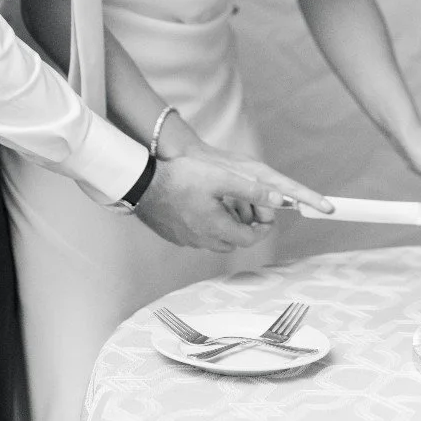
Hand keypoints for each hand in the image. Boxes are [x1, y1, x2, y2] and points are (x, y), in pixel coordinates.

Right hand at [133, 152, 331, 251]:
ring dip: (225, 228)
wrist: (143, 185)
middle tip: (246, 210)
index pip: (251, 238)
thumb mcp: (221, 178)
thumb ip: (251, 190)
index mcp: (219, 229)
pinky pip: (198, 237)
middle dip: (245, 228)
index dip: (264, 228)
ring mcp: (187, 240)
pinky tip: (201, 208)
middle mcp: (204, 241)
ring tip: (224, 207)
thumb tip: (277, 199)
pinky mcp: (175, 236)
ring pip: (215, 240)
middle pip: (234, 242)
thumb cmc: (182, 179)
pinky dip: (206, 227)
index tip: (268, 216)